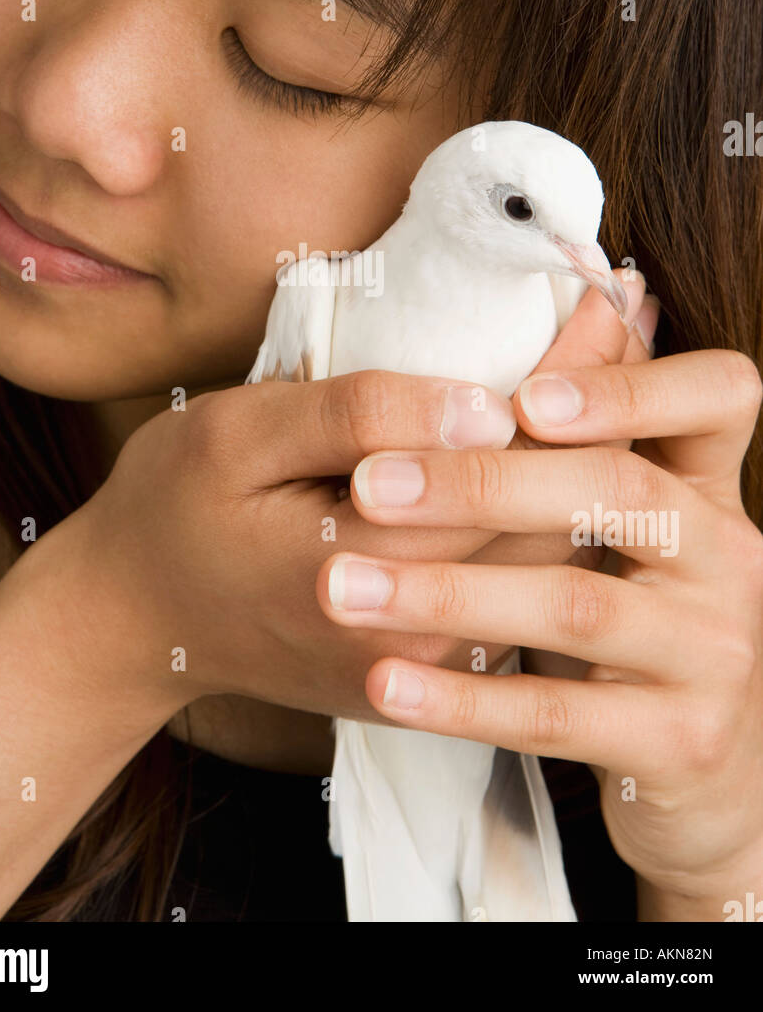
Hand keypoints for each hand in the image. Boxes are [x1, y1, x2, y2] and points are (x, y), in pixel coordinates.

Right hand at [73, 270, 648, 725]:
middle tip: (627, 316)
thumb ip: (357, 418)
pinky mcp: (430, 664)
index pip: (516, 459)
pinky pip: (518, 580)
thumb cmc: (171, 513)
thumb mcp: (239, 437)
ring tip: (614, 365)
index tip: (605, 296)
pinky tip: (560, 442)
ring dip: (590, 454)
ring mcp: (433, 660)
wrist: (130, 625)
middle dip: (603, 404)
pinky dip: (552, 503)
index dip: (573, 372)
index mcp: (377, 566)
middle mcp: (425, 630)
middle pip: (559, 511)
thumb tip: (482, 405)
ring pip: (554, 552)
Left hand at [316, 347, 762, 904]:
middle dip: (482, 484)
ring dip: (447, 593)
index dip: (631, 387)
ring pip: (574, 605)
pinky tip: (386, 682)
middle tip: (365, 485)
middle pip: (617, 491)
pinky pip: (558, 714)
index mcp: (708, 485)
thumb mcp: (635, 522)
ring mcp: (713, 651)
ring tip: (342, 588)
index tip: (522, 396)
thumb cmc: (640, 617)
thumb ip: (610, 427)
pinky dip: (464, 698)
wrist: (710, 772)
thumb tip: (596, 294)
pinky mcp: (679, 739)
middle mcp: (728, 556)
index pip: (720, 397)